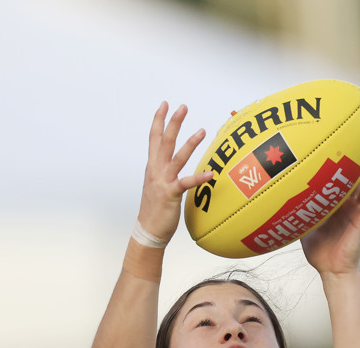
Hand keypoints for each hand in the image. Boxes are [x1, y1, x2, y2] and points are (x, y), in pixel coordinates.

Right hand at [137, 102, 212, 242]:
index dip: (159, 120)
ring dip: (190, 143)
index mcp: (152, 167)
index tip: (164, 104)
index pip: (154, 138)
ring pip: (177, 158)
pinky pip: (186, 183)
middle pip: (165, 141)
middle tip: (182, 107)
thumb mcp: (156, 185)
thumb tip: (171, 163)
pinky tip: (210, 174)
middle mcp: (156, 171)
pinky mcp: (171, 194)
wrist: (148, 230)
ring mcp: (163, 182)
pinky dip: (199, 178)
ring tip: (202, 131)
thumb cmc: (154, 209)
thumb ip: (163, 172)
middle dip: (174, 122)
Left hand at [301, 148, 359, 275]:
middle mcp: (348, 205)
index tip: (338, 143)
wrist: (330, 271)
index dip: (340, 162)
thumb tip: (278, 201)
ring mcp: (357, 212)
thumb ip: (297, 212)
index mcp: (336, 205)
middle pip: (355, 177)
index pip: (339, 179)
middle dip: (358, 158)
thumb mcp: (304, 227)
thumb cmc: (320, 251)